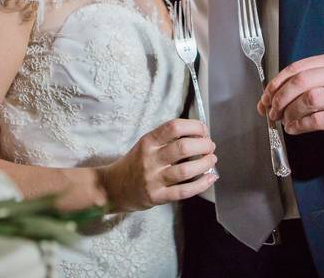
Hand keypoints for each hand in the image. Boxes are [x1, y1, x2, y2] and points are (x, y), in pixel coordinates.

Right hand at [100, 119, 217, 212]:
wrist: (112, 188)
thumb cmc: (134, 163)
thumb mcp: (145, 144)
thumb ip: (166, 139)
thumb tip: (198, 135)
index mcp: (148, 142)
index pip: (173, 127)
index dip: (194, 126)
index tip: (203, 130)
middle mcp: (150, 159)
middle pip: (183, 148)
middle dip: (203, 145)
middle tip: (210, 146)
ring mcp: (154, 179)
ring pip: (185, 170)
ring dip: (204, 163)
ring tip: (211, 159)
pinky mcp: (157, 197)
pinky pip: (183, 191)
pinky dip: (201, 184)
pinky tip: (210, 178)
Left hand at [257, 51, 323, 151]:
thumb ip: (301, 89)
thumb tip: (267, 100)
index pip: (297, 67)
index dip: (276, 84)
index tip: (265, 99)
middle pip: (301, 81)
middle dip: (280, 98)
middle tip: (272, 112)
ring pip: (310, 98)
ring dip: (291, 112)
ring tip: (286, 121)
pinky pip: (320, 119)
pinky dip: (301, 125)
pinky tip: (296, 128)